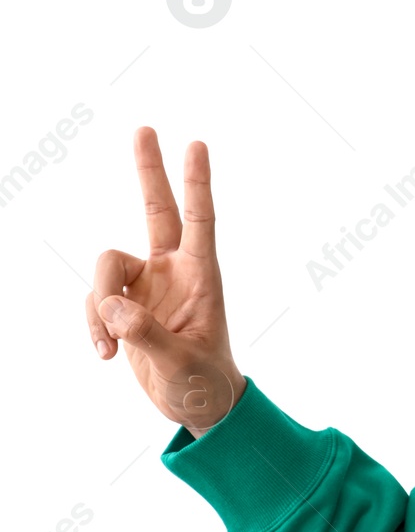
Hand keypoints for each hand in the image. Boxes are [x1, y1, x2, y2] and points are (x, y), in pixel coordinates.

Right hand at [85, 128, 245, 436]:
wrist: (196, 403)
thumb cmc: (204, 380)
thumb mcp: (182, 363)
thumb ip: (148, 336)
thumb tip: (114, 308)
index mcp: (203, 275)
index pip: (200, 220)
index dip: (197, 183)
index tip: (196, 144)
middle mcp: (173, 270)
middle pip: (156, 210)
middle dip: (149, 171)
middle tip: (145, 128)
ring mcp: (147, 284)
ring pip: (106, 267)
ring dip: (98, 303)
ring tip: (111, 347)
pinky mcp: (124, 303)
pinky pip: (95, 300)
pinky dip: (93, 324)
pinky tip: (106, 353)